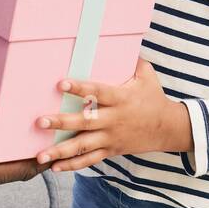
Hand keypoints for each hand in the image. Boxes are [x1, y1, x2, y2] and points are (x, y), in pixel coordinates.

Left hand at [32, 58, 194, 172]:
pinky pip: (89, 160)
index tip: (60, 84)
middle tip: (39, 122)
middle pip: (84, 122)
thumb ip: (133, 60)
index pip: (98, 92)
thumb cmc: (154, 98)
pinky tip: (54, 167)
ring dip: (60, 151)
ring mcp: (111, 137)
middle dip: (61, 123)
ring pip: (83, 146)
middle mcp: (114, 120)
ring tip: (40, 155)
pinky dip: (72, 165)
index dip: (80, 88)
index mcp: (121, 99)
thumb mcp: (147, 76)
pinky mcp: (111, 150)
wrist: (168, 129)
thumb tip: (121, 39)